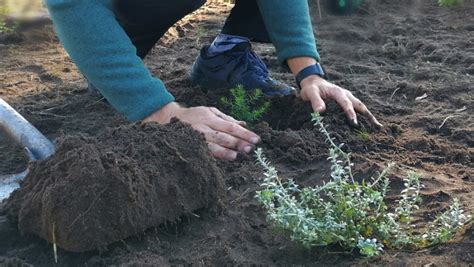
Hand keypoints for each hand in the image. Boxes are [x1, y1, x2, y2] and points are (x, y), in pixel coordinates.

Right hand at [143, 102, 260, 159]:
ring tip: (236, 156)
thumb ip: (227, 118)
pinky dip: (214, 156)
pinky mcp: (190, 146)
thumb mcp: (210, 111)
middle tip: (250, 148)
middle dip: (238, 143)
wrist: (167, 119)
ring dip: (226, 151)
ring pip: (213, 146)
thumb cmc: (194, 115)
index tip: (256, 139)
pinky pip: (203, 152)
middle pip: (223, 136)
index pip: (230, 126)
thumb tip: (244, 124)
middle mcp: (203, 127)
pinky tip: (223, 159)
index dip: (244, 133)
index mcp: (209, 117)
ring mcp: (195, 137)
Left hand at [299, 75, 382, 126]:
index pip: (346, 103)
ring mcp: (348, 98)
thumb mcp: (310, 93)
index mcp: (338, 92)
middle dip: (368, 115)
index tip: (354, 123)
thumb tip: (321, 111)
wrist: (312, 82)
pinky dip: (363, 115)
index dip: (350, 113)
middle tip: (376, 126)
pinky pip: (357, 108)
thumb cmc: (311, 88)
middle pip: (360, 105)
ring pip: (361, 107)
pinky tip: (367, 124)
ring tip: (377, 127)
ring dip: (368, 116)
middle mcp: (346, 94)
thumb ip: (315, 101)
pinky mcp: (346, 101)